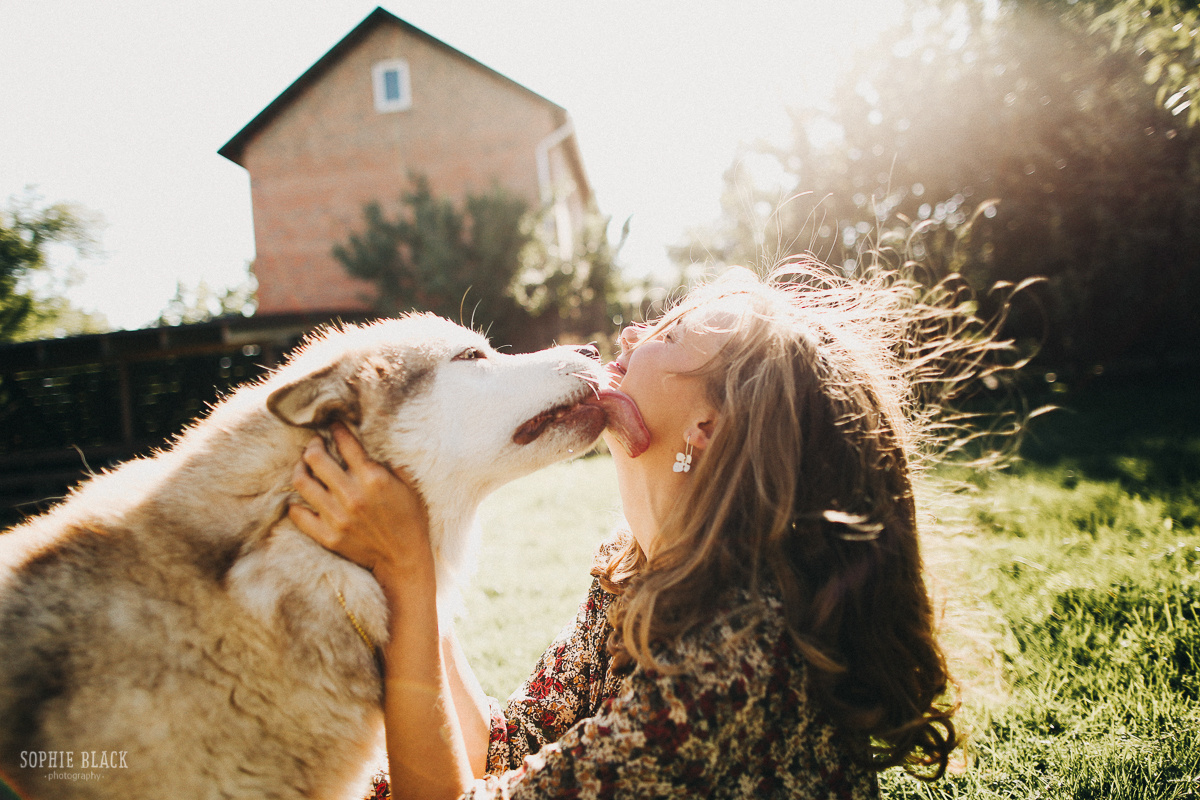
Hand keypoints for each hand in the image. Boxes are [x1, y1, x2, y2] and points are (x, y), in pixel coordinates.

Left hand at [289, 423, 433, 588]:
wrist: (404, 560)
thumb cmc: (410, 520)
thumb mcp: (410, 486)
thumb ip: (393, 462)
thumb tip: (377, 439)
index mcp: (373, 479)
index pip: (346, 443)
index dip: (337, 428)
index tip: (334, 424)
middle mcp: (352, 496)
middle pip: (316, 458)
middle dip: (313, 445)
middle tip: (316, 444)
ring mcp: (337, 518)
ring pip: (302, 482)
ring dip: (300, 468)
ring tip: (305, 466)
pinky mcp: (328, 536)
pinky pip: (299, 515)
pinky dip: (296, 504)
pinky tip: (303, 498)